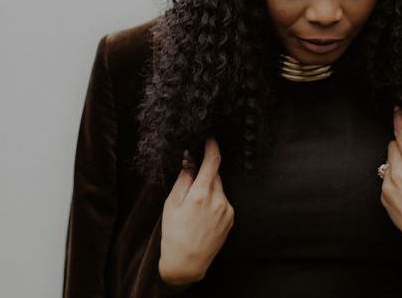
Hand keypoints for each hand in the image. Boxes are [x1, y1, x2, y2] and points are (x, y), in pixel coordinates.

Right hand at [158, 137, 234, 285]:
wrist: (187, 264)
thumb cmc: (174, 235)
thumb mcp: (171, 204)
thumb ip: (183, 180)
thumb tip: (190, 161)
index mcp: (201, 195)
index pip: (213, 161)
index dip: (212, 146)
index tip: (210, 138)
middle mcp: (218, 200)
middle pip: (215, 175)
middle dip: (205, 175)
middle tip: (192, 187)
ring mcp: (227, 209)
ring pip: (219, 188)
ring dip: (210, 190)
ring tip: (196, 209)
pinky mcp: (231, 217)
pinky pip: (223, 201)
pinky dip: (215, 202)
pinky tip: (203, 217)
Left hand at [379, 107, 401, 259]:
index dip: (399, 120)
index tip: (397, 110)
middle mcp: (399, 172)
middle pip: (393, 145)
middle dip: (401, 145)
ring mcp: (388, 184)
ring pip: (388, 161)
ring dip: (397, 163)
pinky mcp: (383, 195)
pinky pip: (386, 178)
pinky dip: (394, 179)